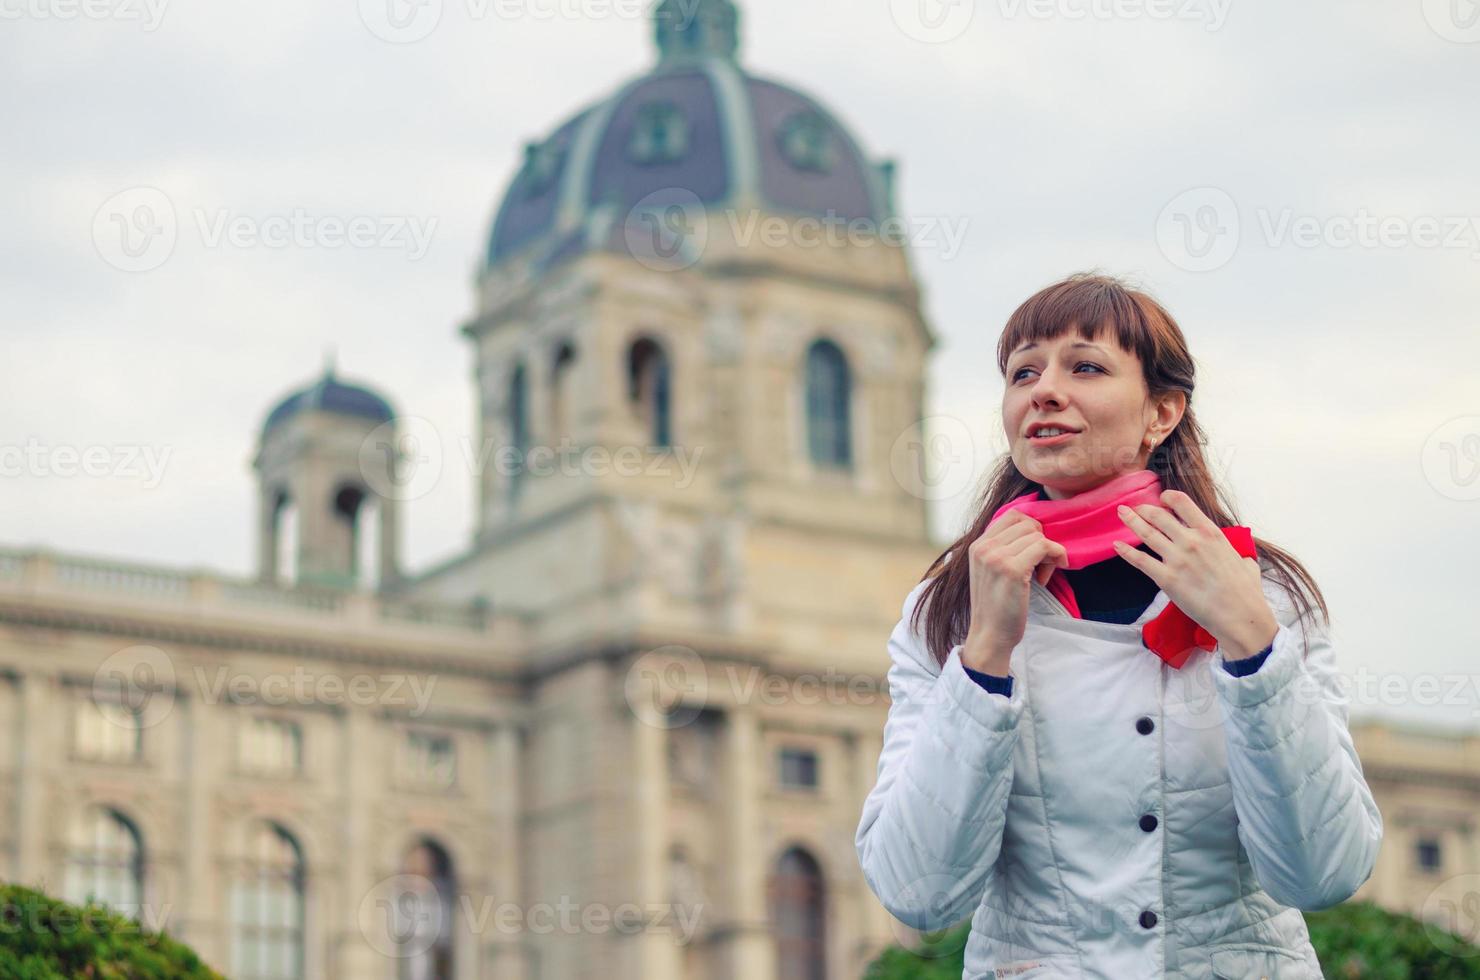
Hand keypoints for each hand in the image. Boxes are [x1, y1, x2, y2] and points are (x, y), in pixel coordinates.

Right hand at [961, 511, 1069, 672]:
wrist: (990, 636)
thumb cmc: (996, 607)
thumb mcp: (991, 570)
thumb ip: (1002, 549)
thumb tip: (1034, 529)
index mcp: (978, 545)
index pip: (1013, 516)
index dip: (1031, 531)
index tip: (1034, 552)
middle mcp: (984, 547)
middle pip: (1027, 523)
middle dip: (1041, 541)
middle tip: (1041, 566)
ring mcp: (996, 557)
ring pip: (1037, 535)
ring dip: (1048, 553)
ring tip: (1042, 574)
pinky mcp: (1012, 569)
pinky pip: (1044, 547)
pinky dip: (1055, 557)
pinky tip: (1049, 575)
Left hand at [1111, 489, 1277, 660]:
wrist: (1239, 615)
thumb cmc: (1245, 591)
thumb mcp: (1244, 560)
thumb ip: (1233, 552)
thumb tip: (1239, 557)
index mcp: (1210, 532)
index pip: (1182, 503)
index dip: (1168, 497)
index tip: (1162, 498)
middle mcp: (1191, 541)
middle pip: (1159, 516)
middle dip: (1144, 509)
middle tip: (1136, 508)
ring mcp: (1176, 559)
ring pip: (1146, 534)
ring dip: (1131, 521)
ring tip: (1121, 513)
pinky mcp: (1166, 578)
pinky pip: (1140, 560)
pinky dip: (1126, 551)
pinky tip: (1117, 544)